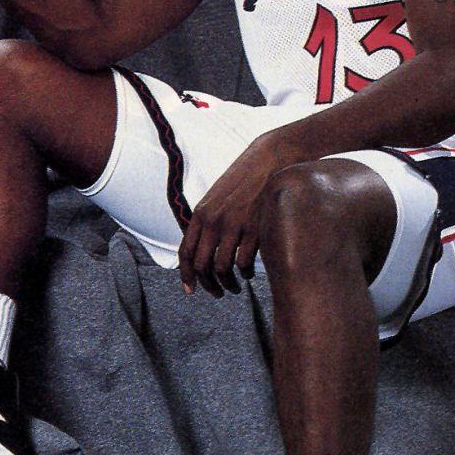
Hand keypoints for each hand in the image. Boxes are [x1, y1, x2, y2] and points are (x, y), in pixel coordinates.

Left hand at [178, 133, 286, 297]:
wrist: (268, 161)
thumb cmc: (244, 180)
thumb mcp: (217, 197)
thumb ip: (207, 221)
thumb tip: (201, 248)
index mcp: (201, 214)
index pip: (186, 252)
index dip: (186, 275)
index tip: (190, 289)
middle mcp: (213, 221)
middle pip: (202, 265)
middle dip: (207, 285)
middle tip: (216, 293)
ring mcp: (234, 225)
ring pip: (222, 269)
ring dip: (227, 284)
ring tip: (233, 287)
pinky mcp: (254, 229)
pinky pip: (244, 263)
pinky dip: (245, 274)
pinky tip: (248, 273)